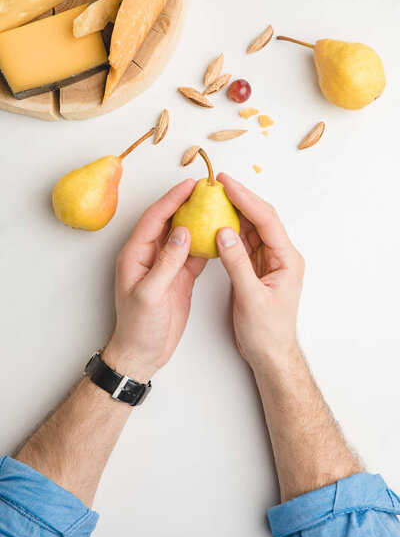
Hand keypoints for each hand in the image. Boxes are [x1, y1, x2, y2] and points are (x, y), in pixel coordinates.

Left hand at [104, 179, 205, 381]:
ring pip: (183, 236)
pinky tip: (218, 235)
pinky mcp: (179, 277)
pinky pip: (193, 254)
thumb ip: (167, 262)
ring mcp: (166, 266)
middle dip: (186, 203)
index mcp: (136, 254)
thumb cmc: (138, 327)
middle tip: (206, 189)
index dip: (171, 199)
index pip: (155, 219)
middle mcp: (150, 255)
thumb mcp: (150, 294)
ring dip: (197, 221)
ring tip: (216, 205)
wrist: (143, 353)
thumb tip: (183, 231)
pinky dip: (205, 244)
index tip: (190, 185)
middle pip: (169, 221)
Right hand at [215, 173, 304, 371]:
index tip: (226, 184)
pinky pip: (242, 243)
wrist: (270, 353)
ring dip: (233, 212)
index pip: (266, 220)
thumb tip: (224, 232)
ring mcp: (267, 261)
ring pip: (250, 228)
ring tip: (214, 197)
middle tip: (219, 183)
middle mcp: (280, 256)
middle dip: (240, 199)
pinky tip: (216, 223)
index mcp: (287, 260)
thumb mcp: (251, 298)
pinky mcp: (255, 268)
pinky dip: (229, 231)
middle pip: (260, 218)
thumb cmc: (267, 332)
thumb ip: (237, 264)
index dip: (246, 199)